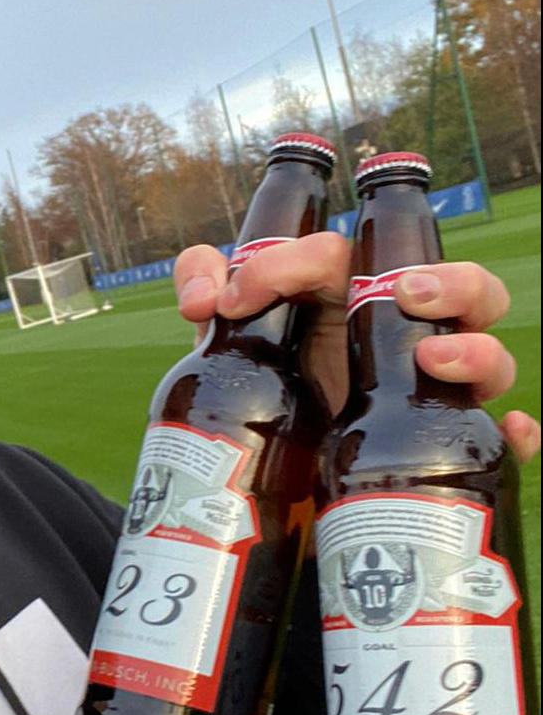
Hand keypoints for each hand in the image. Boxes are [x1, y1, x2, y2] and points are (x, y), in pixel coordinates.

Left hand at [173, 232, 539, 464]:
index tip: (234, 300)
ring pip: (491, 354)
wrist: (263, 458)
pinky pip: (498, 432)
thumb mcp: (223, 330)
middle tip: (403, 292)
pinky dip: (518, 428)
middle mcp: (397, 333)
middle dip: (449, 282)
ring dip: (476, 349)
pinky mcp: (433, 438)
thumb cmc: (256, 377)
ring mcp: (423, 386)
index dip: (285, 262)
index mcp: (342, 296)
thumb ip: (203, 283)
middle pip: (463, 287)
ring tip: (430, 359)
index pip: (339, 256)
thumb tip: (203, 297)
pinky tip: (510, 428)